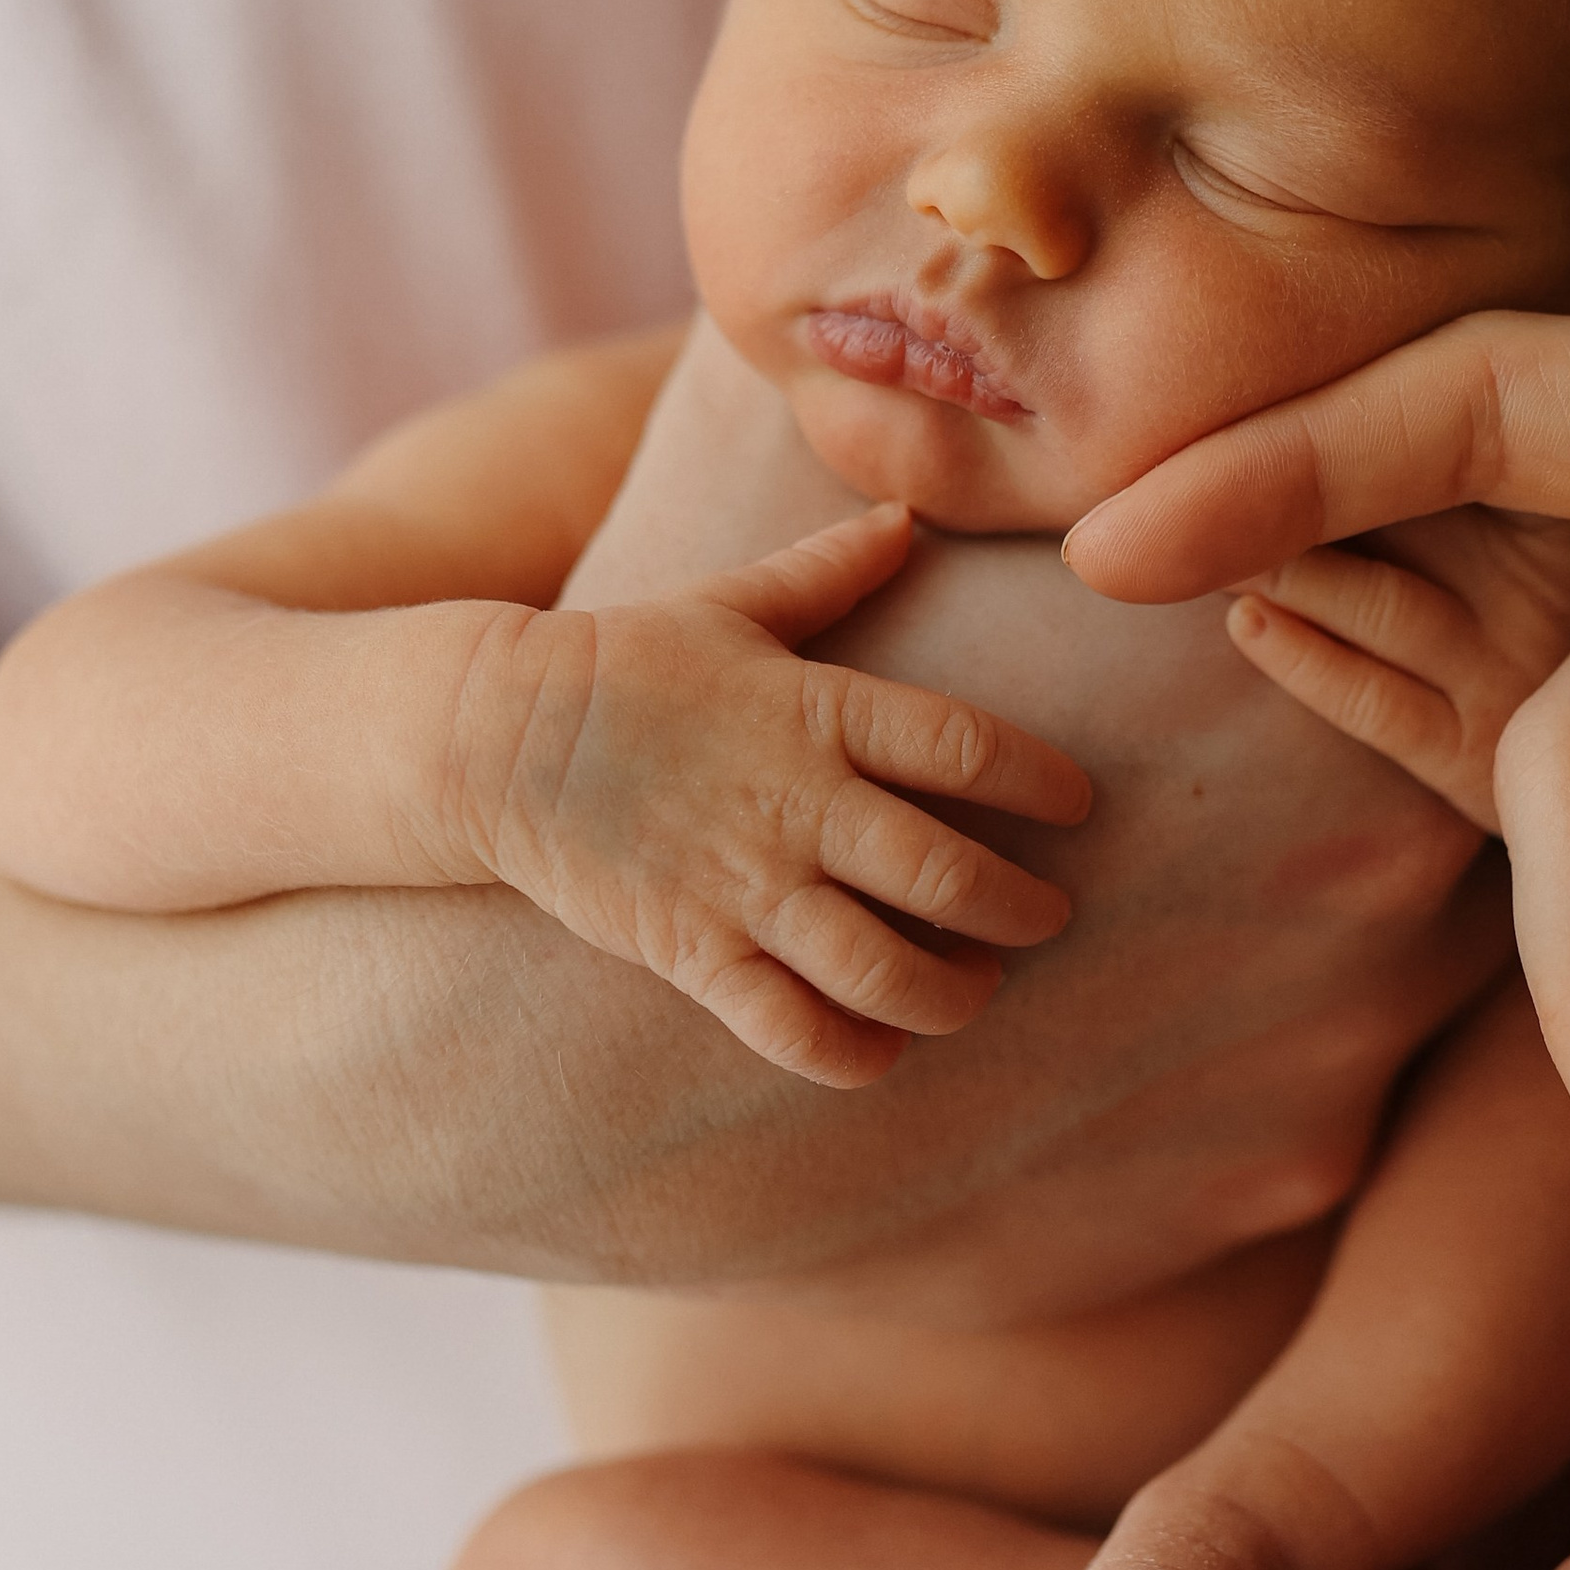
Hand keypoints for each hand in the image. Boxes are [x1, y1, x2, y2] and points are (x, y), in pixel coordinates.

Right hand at [452, 505, 1090, 1083]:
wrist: (490, 734)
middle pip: (948, 873)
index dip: (1042, 782)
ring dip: (953, 992)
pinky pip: (791, 1029)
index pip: (966, 748)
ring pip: (883, 968)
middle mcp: (797, 804)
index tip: (1079, 806)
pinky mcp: (692, 952)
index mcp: (818, 710)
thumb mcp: (733, 603)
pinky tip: (881, 1046)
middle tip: (1046, 918)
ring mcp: (745, 885)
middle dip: (1021, 909)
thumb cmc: (625, 660)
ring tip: (976, 987)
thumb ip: (828, 569)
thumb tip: (908, 515)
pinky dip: (852, 1053)